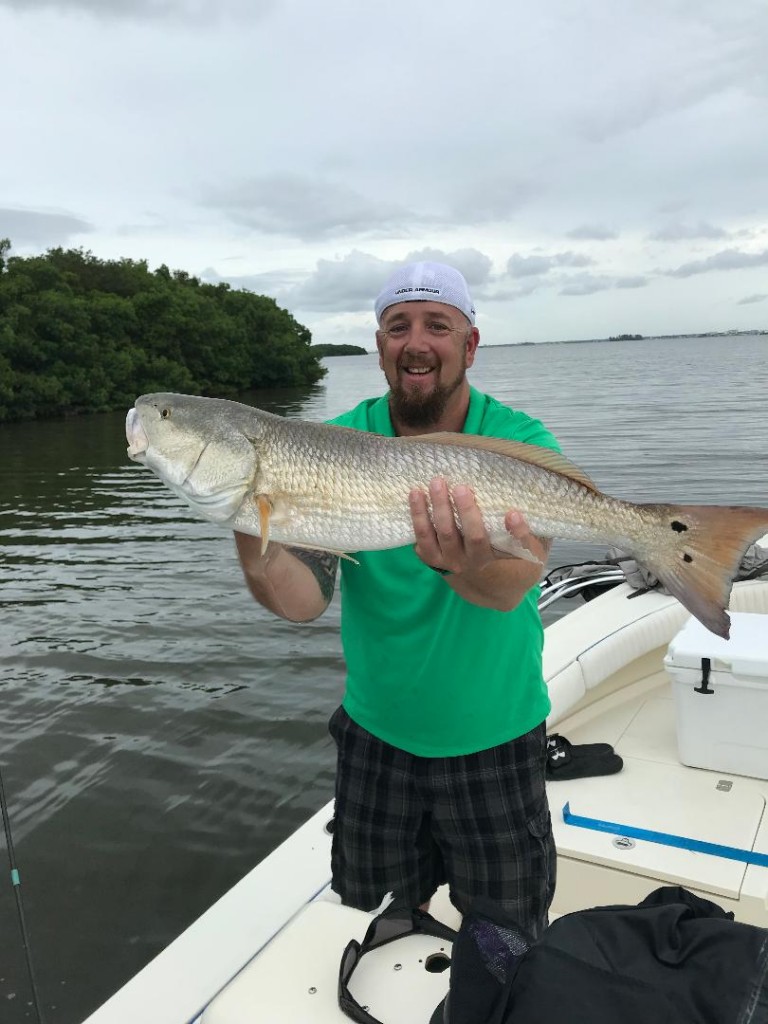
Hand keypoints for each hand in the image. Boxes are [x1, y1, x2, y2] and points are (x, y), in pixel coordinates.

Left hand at [409, 478, 543, 574]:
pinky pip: (420, 539)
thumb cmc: (514, 566)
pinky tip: (415, 496)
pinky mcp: (431, 558)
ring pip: (431, 535)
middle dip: (454, 509)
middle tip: (457, 486)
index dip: (495, 527)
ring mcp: (445, 561)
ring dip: (425, 511)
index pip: (483, 541)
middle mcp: (463, 562)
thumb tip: (515, 514)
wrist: (492, 591)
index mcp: (486, 561)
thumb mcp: (529, 557)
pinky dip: (416, 519)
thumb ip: (525, 538)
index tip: (510, 513)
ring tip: (425, 487)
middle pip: (453, 534)